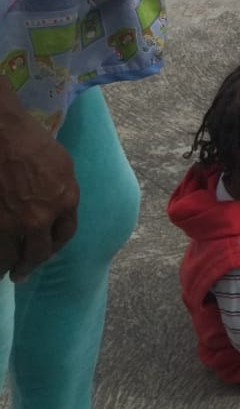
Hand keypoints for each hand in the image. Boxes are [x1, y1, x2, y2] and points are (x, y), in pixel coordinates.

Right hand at [0, 84, 79, 281]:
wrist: (2, 134)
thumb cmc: (33, 142)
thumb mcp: (63, 165)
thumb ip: (64, 192)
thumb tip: (58, 212)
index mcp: (65, 202)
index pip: (64, 234)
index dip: (55, 245)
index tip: (48, 251)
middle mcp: (40, 218)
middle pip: (38, 252)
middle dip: (30, 265)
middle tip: (22, 274)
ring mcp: (13, 223)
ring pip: (11, 256)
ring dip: (8, 266)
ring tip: (5, 272)